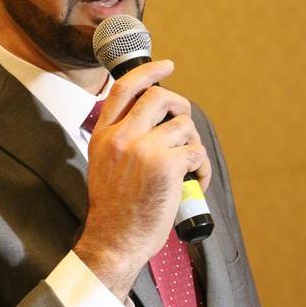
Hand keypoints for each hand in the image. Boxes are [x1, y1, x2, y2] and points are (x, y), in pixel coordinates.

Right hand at [74, 60, 210, 301]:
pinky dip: (203, 169)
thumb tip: (152, 121)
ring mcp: (144, 150)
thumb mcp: (103, 164)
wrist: (114, 240)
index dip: (148, 72)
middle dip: (180, 107)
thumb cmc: (113, 209)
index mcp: (103, 135)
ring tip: (190, 167)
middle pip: (159, 97)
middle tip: (185, 127)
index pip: (123, 89)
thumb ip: (119, 139)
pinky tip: (196, 183)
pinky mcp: (166, 166)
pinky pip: (196, 153)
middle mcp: (121, 137)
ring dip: (193, 145)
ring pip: (183, 126)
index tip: (166, 66)